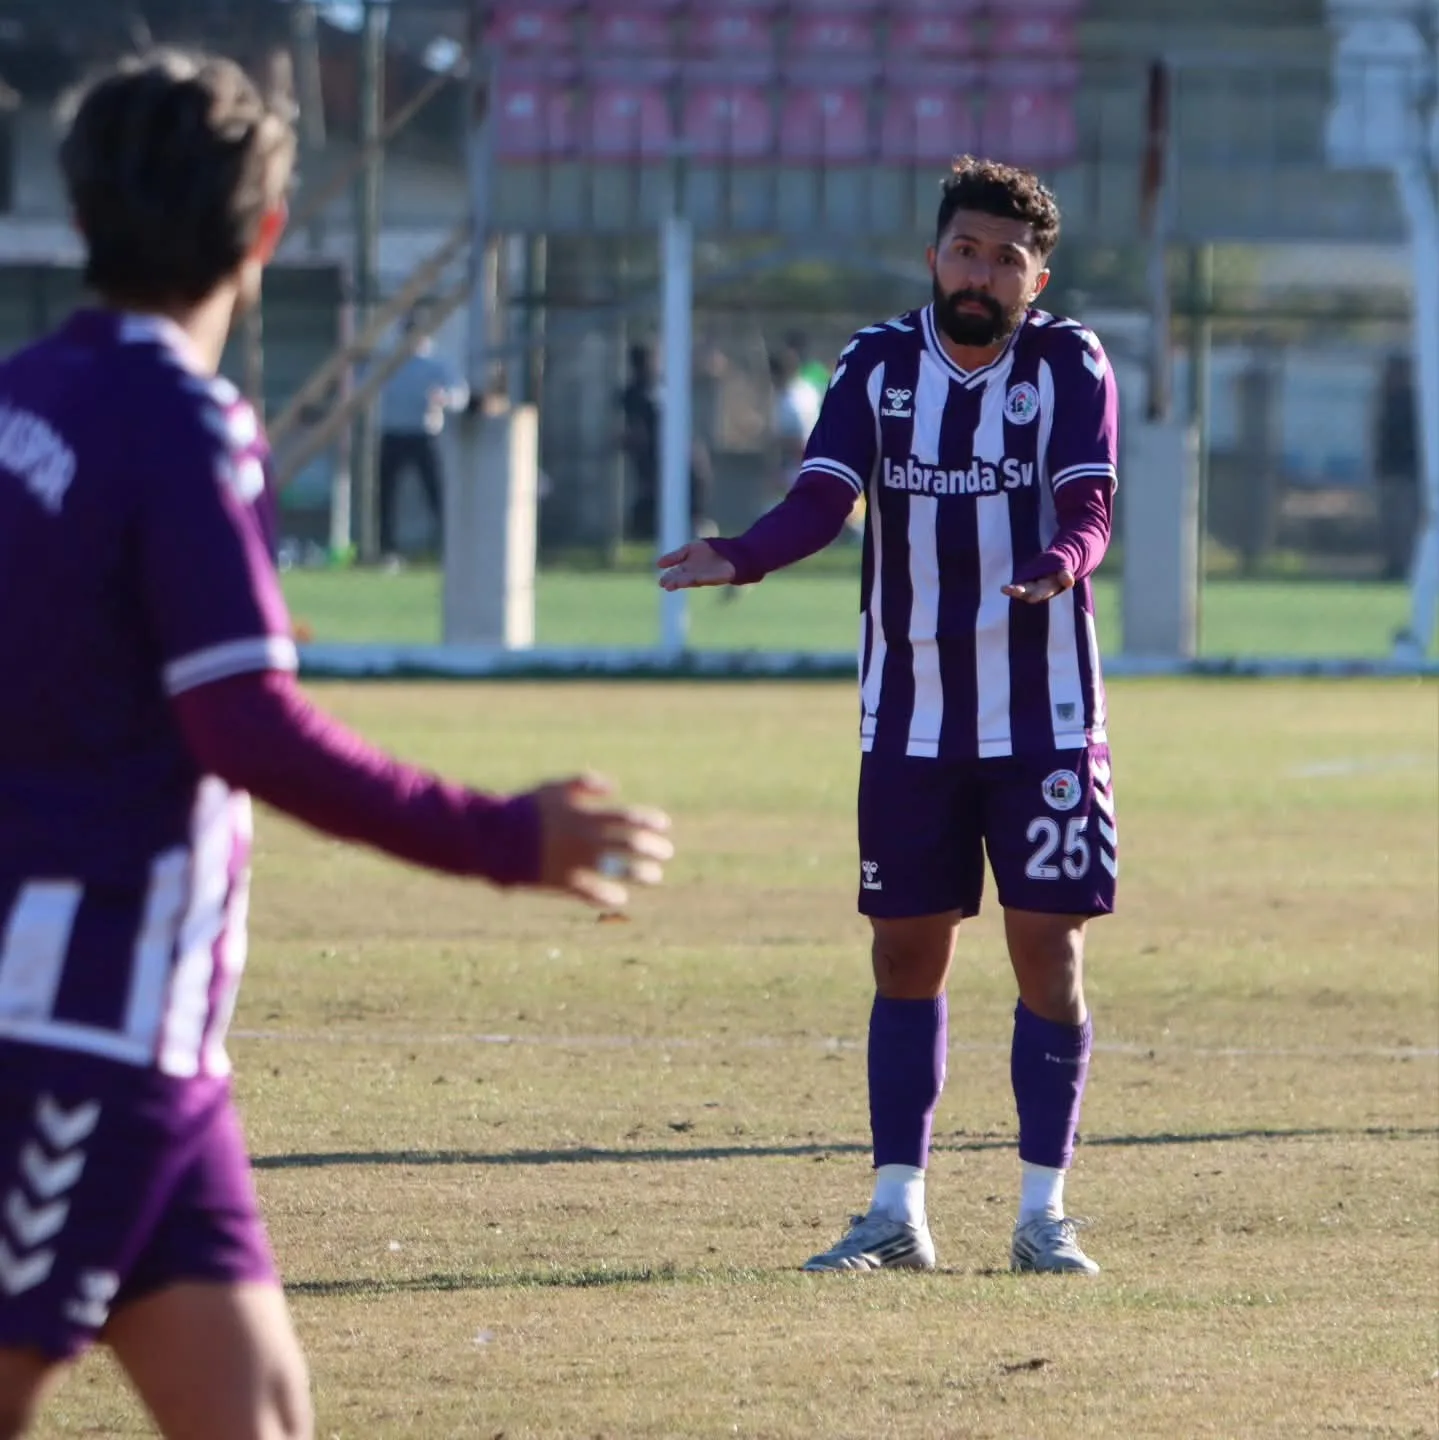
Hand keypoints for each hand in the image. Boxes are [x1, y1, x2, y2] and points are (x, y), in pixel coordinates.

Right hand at [530, 774, 673, 909]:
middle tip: (666, 852)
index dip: (649, 821)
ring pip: (616, 870)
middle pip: (628, 845)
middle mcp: (583, 839)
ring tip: (655, 877)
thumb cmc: (526, 809)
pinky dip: (607, 895)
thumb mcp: (554, 788)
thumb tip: (613, 787)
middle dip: (652, 849)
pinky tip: (621, 897)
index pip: (627, 818)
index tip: (664, 825)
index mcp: (583, 815)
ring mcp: (574, 862)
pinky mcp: (561, 882)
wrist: (493, 837)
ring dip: (639, 874)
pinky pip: (590, 892)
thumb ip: (584, 783)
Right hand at [657, 540, 735, 590]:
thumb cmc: (712, 550)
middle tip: (665, 584)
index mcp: (687, 567)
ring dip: (683, 582)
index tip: (661, 582)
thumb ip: (675, 556)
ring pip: (691, 580)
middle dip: (674, 581)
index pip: (675, 573)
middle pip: (682, 578)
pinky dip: (698, 578)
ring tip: (674, 585)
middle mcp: (694, 573)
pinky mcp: (716, 577)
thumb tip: (658, 563)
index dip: (669, 577)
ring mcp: (705, 576)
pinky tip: (692, 579)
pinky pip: (705, 578)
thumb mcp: (690, 549)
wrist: (733, 553)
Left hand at [1003, 569, 1074, 603]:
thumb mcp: (1065, 569)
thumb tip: (1068, 581)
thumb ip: (1065, 575)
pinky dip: (1010, 590)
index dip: (1038, 594)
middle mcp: (1038, 589)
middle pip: (1030, 592)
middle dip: (1022, 592)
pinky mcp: (1023, 582)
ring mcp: (1030, 587)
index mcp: (1050, 587)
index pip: (1044, 591)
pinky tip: (1003, 589)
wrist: (1055, 564)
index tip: (1032, 598)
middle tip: (1014, 591)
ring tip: (1004, 590)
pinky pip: (1016, 586)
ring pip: (1022, 591)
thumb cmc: (1060, 568)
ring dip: (1013, 591)